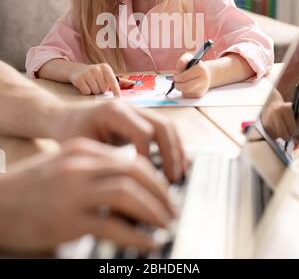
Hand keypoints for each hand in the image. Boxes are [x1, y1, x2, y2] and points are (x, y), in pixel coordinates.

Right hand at [0, 138, 174, 252]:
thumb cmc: (31, 187)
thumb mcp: (64, 166)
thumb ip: (93, 169)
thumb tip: (128, 182)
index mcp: (82, 151)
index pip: (129, 159)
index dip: (153, 176)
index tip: (164, 190)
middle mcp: (80, 166)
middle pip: (134, 172)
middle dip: (160, 191)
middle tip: (171, 207)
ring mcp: (74, 192)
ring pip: (128, 195)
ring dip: (154, 210)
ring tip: (165, 223)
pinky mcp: (68, 220)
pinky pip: (112, 225)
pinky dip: (136, 235)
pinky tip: (147, 242)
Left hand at [55, 99, 186, 182]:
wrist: (63, 118)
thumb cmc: (69, 134)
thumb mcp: (82, 149)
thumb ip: (105, 162)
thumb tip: (130, 185)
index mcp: (113, 111)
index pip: (143, 132)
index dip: (148, 156)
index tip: (145, 178)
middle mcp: (129, 106)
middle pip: (162, 126)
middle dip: (171, 154)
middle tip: (174, 179)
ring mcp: (137, 110)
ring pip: (167, 126)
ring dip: (176, 150)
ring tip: (179, 174)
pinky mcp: (140, 118)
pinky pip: (163, 129)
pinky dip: (172, 146)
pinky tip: (175, 165)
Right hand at [68, 63, 120, 96]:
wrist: (75, 69)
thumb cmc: (93, 76)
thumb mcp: (103, 75)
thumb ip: (110, 83)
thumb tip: (116, 97)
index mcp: (105, 67)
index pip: (113, 81)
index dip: (116, 91)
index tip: (118, 98)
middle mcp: (97, 69)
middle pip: (103, 89)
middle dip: (100, 91)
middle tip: (96, 86)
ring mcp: (87, 73)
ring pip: (95, 92)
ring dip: (93, 92)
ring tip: (90, 86)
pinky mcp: (79, 79)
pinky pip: (87, 92)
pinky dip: (86, 92)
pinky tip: (84, 86)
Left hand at [173, 53, 210, 97]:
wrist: (204, 74)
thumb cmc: (194, 66)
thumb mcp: (189, 59)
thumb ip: (182, 61)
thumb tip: (178, 71)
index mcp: (201, 69)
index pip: (184, 77)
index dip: (177, 77)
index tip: (176, 76)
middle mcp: (204, 79)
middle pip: (185, 87)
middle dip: (177, 85)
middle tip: (176, 82)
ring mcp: (203, 88)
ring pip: (185, 92)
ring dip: (180, 88)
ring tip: (181, 83)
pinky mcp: (200, 95)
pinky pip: (187, 95)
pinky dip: (184, 91)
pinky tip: (187, 86)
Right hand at [261, 96, 298, 140]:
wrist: (273, 104)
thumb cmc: (287, 111)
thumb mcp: (295, 115)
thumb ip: (298, 127)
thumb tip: (297, 142)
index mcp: (285, 109)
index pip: (293, 129)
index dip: (295, 132)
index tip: (295, 131)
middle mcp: (275, 113)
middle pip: (284, 134)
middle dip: (288, 136)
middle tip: (290, 134)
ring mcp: (268, 119)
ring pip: (277, 136)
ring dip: (282, 136)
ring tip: (283, 129)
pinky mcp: (264, 124)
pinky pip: (272, 135)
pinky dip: (276, 135)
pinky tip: (277, 128)